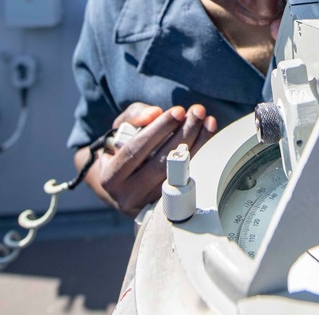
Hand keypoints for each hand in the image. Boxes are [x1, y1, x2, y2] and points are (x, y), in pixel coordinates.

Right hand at [77, 102, 216, 215]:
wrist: (123, 182)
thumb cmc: (122, 150)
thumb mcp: (120, 129)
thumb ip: (134, 116)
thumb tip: (154, 113)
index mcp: (110, 177)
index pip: (136, 150)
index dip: (159, 129)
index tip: (178, 111)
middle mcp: (128, 196)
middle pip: (161, 163)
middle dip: (183, 134)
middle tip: (197, 112)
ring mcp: (150, 205)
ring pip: (177, 173)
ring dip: (197, 144)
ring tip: (207, 121)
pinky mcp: (168, 207)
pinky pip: (187, 181)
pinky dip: (200, 158)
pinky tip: (207, 139)